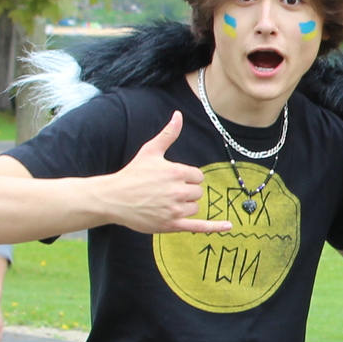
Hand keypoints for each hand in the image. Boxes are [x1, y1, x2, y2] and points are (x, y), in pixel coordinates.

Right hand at [101, 112, 230, 235]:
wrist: (113, 198)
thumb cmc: (132, 174)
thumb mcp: (150, 151)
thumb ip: (168, 134)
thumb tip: (178, 115)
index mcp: (177, 172)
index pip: (198, 177)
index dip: (187, 178)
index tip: (173, 179)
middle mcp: (178, 191)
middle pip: (197, 192)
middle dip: (186, 192)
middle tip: (165, 191)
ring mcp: (175, 209)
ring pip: (195, 207)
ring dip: (185, 206)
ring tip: (164, 202)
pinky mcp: (171, 224)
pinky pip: (199, 226)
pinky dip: (215, 227)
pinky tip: (229, 226)